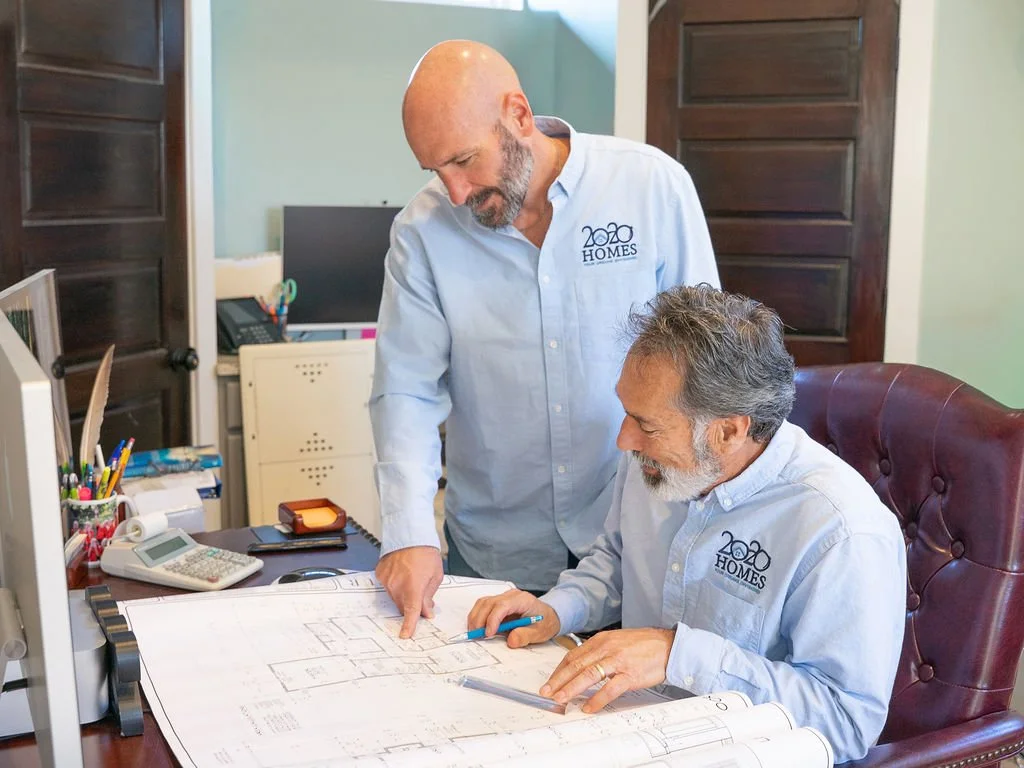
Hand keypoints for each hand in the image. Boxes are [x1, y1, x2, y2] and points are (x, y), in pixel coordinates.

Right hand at [375, 546, 443, 638]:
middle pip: (404, 606)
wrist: (409, 534)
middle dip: (412, 604)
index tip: (405, 635)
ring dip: (403, 594)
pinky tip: (402, 572)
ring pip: (395, 597)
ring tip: (411, 577)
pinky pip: (388, 586)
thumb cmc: (425, 553)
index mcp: (413, 587)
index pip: (411, 612)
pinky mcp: (380, 574)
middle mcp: (397, 586)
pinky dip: (395, 584)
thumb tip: (427, 612)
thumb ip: (429, 596)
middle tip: (421, 594)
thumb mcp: (435, 576)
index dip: (408, 625)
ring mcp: (387, 580)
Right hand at [467, 589, 560, 647]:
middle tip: (477, 637)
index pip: (502, 605)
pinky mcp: (498, 603)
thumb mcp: (540, 632)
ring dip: (476, 618)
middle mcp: (510, 595)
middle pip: (489, 603)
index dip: (492, 619)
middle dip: (480, 620)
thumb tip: (511, 640)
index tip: (488, 634)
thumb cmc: (544, 622)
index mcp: (522, 600)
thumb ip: (525, 636)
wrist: (548, 616)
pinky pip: (483, 606)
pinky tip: (478, 628)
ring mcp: (503, 597)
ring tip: (475, 634)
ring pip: (483, 603)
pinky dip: (477, 616)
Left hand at [539, 628, 674, 712]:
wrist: (668, 645)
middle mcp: (607, 648)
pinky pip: (610, 688)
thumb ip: (599, 651)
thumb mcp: (617, 641)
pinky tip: (589, 707)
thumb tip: (581, 665)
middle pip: (576, 665)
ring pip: (588, 675)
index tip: (550, 681)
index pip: (573, 655)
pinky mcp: (630, 674)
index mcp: (601, 640)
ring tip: (561, 699)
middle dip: (559, 680)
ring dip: (572, 688)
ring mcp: (618, 661)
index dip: (559, 670)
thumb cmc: (643, 644)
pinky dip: (597, 699)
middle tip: (547, 692)